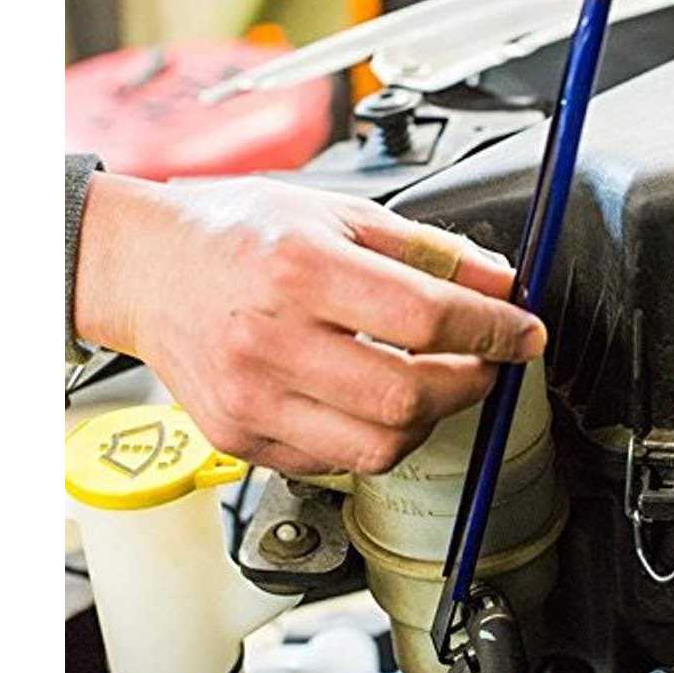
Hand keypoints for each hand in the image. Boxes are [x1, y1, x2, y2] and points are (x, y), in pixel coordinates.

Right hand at [74, 174, 546, 475]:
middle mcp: (270, 340)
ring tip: (435, 383)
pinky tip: (372, 400)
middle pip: (409, 395)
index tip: (525, 334)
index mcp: (300, 268)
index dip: (496, 330)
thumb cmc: (237, 232)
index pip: (428, 317)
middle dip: (473, 383)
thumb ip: (424, 248)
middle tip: (487, 363)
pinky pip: (335, 460)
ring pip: (380, 446)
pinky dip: (374, 436)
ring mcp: (251, 399)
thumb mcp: (336, 212)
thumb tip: (497, 282)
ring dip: (430, 418)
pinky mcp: (239, 436)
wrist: (148, 269)